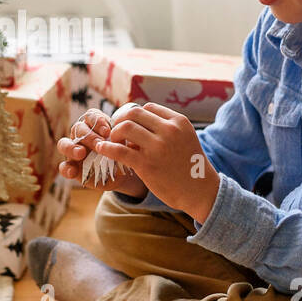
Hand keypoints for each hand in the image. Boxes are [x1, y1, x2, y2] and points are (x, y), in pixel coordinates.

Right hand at [57, 109, 147, 196]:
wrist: (125, 174)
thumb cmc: (125, 153)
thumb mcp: (127, 144)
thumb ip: (124, 138)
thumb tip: (127, 132)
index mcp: (95, 125)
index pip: (91, 115)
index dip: (97, 121)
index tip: (108, 131)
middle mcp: (82, 135)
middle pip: (77, 128)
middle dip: (89, 136)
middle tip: (100, 144)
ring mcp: (74, 151)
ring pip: (64, 144)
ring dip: (71, 147)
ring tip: (81, 153)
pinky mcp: (72, 168)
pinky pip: (63, 167)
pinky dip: (66, 169)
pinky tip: (73, 172)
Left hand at [90, 102, 220, 221]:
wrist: (200, 191)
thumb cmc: (190, 166)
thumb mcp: (184, 139)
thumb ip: (165, 129)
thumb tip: (137, 124)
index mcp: (179, 122)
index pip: (148, 108)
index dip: (135, 116)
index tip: (130, 126)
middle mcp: (169, 131)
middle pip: (134, 113)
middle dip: (121, 120)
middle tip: (116, 132)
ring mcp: (157, 147)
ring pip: (125, 127)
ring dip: (114, 133)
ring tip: (113, 142)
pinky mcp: (146, 164)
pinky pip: (119, 150)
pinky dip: (107, 148)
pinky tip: (101, 149)